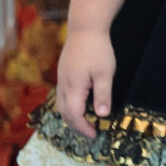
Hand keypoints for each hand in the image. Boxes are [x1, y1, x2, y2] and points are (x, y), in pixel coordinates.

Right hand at [56, 26, 114, 140]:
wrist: (84, 29)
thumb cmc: (97, 50)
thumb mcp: (105, 73)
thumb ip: (103, 95)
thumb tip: (102, 115)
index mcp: (73, 88)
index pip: (75, 115)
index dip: (84, 128)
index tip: (94, 135)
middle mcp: (63, 86)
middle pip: (65, 114)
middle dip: (76, 126)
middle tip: (90, 133)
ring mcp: (61, 80)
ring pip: (61, 106)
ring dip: (71, 118)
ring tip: (85, 124)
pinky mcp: (63, 75)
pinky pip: (62, 97)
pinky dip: (69, 107)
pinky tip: (79, 107)